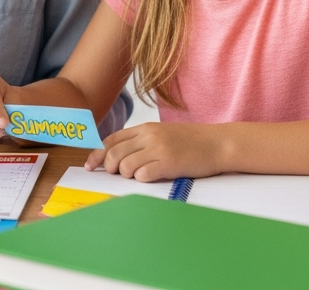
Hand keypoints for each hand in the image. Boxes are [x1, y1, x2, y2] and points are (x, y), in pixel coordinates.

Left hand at [83, 122, 226, 181]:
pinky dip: (142, 179)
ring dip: (128, 175)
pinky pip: (142, 175)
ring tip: (142, 174)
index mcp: (145, 128)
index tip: (91, 166)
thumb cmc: (191, 142)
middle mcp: (149, 136)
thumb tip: (117, 155)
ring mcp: (158, 149)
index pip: (111, 140)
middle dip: (110, 168)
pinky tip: (152, 176)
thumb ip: (141, 141)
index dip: (97, 154)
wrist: (218, 143)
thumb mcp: (162, 134)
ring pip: (125, 166)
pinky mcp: (168, 163)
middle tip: (118, 174)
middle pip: (114, 154)